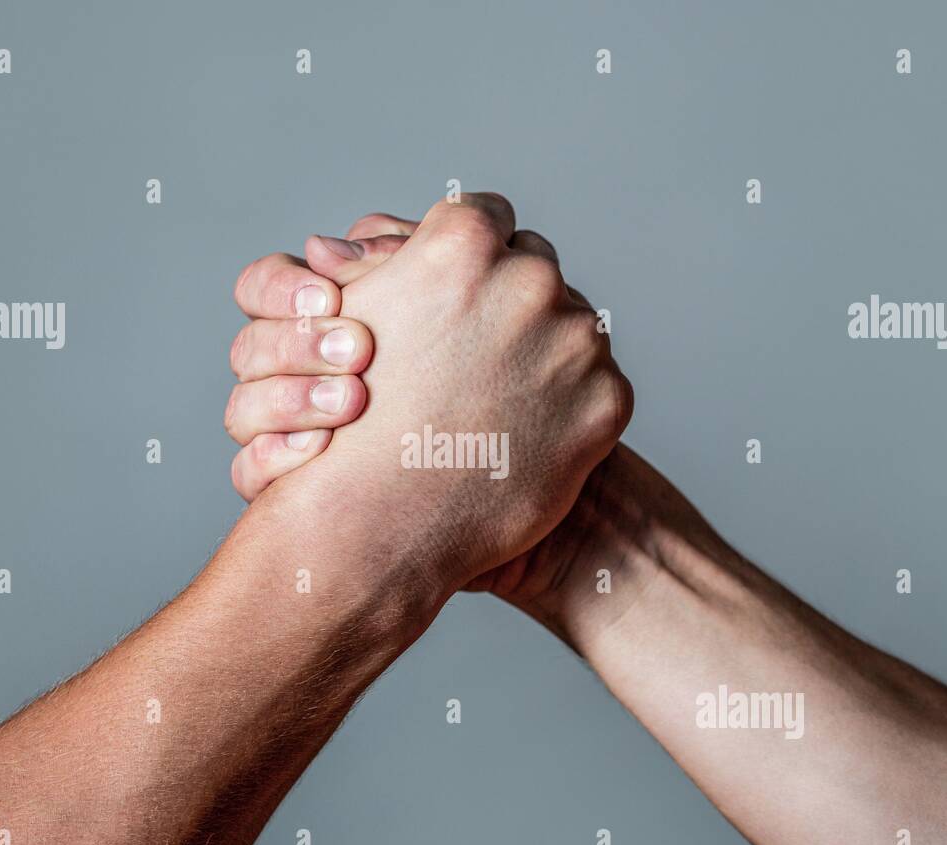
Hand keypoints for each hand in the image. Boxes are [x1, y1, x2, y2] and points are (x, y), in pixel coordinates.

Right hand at [229, 193, 632, 596]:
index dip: (469, 254)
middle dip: (510, 298)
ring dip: (545, 349)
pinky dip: (570, 403)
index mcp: (463, 244)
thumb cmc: (348, 422)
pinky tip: (524, 431)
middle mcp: (528, 279)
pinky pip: (597, 383)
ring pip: (571, 323)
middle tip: (475, 352)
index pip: (486, 216)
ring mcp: (576, 341)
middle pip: (534, 266)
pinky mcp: (607, 400)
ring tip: (495, 398)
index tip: (456, 290)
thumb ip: (370, 268)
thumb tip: (340, 241)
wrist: (383, 527)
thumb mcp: (346, 325)